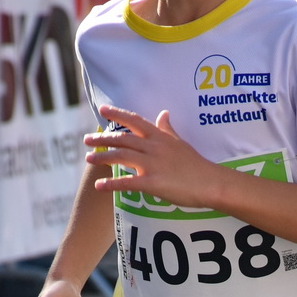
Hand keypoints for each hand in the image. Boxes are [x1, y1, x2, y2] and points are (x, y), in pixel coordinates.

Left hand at [85, 108, 220, 210]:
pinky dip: (112, 184)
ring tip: (88, 159)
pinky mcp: (153, 183)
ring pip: (121, 157)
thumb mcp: (180, 142)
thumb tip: (163, 114)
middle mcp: (153, 147)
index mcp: (159, 137)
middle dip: (102, 139)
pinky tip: (100, 186)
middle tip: (86, 140)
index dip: (117, 114)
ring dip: (102, 157)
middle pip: (122, 140)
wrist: (210, 182)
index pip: (134, 121)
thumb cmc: (196, 164)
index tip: (103, 110)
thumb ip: (167, 129)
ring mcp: (152, 165)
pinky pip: (128, 182)